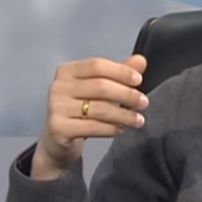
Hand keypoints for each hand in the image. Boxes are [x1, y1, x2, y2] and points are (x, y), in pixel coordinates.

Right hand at [30, 54, 149, 180]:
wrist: (57, 140)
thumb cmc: (80, 110)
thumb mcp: (98, 90)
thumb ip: (118, 74)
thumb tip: (141, 61)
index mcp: (67, 71)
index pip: (97, 65)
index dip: (120, 71)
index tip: (139, 80)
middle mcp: (58, 86)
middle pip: (100, 86)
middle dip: (127, 94)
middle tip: (144, 103)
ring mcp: (56, 108)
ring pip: (99, 108)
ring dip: (124, 115)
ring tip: (139, 120)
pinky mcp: (59, 128)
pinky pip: (93, 127)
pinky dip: (112, 128)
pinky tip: (121, 130)